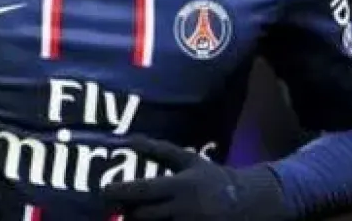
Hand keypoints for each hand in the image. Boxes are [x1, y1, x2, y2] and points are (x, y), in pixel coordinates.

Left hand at [101, 136, 287, 220]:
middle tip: (118, 208)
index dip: (118, 192)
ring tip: (134, 216)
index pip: (141, 191)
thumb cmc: (212, 178)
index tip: (103, 191)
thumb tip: (130, 139)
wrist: (248, 203)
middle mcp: (183, 210)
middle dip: (126, 214)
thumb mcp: (188, 160)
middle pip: (141, 217)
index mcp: (180, 186)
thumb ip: (158, 150)